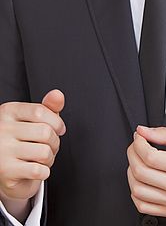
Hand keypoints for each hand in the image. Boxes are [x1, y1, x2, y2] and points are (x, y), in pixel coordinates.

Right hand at [0, 89, 65, 212]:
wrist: (4, 170)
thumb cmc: (21, 141)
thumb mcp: (33, 120)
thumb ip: (48, 107)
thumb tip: (57, 94)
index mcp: (8, 112)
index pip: (40, 111)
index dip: (56, 122)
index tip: (59, 129)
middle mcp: (2, 129)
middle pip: (45, 132)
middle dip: (55, 142)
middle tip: (50, 147)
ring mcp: (2, 151)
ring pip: (44, 152)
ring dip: (50, 158)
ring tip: (42, 159)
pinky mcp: (5, 171)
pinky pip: (37, 170)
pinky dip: (43, 172)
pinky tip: (36, 169)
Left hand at [127, 126, 165, 217]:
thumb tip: (145, 131)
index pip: (151, 157)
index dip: (139, 144)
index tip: (139, 136)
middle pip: (143, 173)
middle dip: (132, 154)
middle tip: (136, 144)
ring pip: (139, 191)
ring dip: (131, 173)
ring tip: (138, 160)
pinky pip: (144, 207)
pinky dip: (136, 192)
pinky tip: (142, 180)